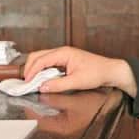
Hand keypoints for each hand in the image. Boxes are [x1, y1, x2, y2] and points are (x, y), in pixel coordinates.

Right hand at [23, 46, 137, 96]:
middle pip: (38, 56)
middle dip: (30, 68)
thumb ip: (58, 85)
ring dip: (36, 69)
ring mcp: (64, 55)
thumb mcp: (77, 81)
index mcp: (64, 53)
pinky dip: (43, 70)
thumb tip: (43, 87)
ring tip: (34, 82)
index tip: (27, 82)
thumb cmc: (98, 73)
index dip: (31, 71)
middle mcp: (62, 52)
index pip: (41, 60)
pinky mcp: (66, 61)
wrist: (110, 71)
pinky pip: (49, 63)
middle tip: (27, 81)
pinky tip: (44, 79)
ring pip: (42, 59)